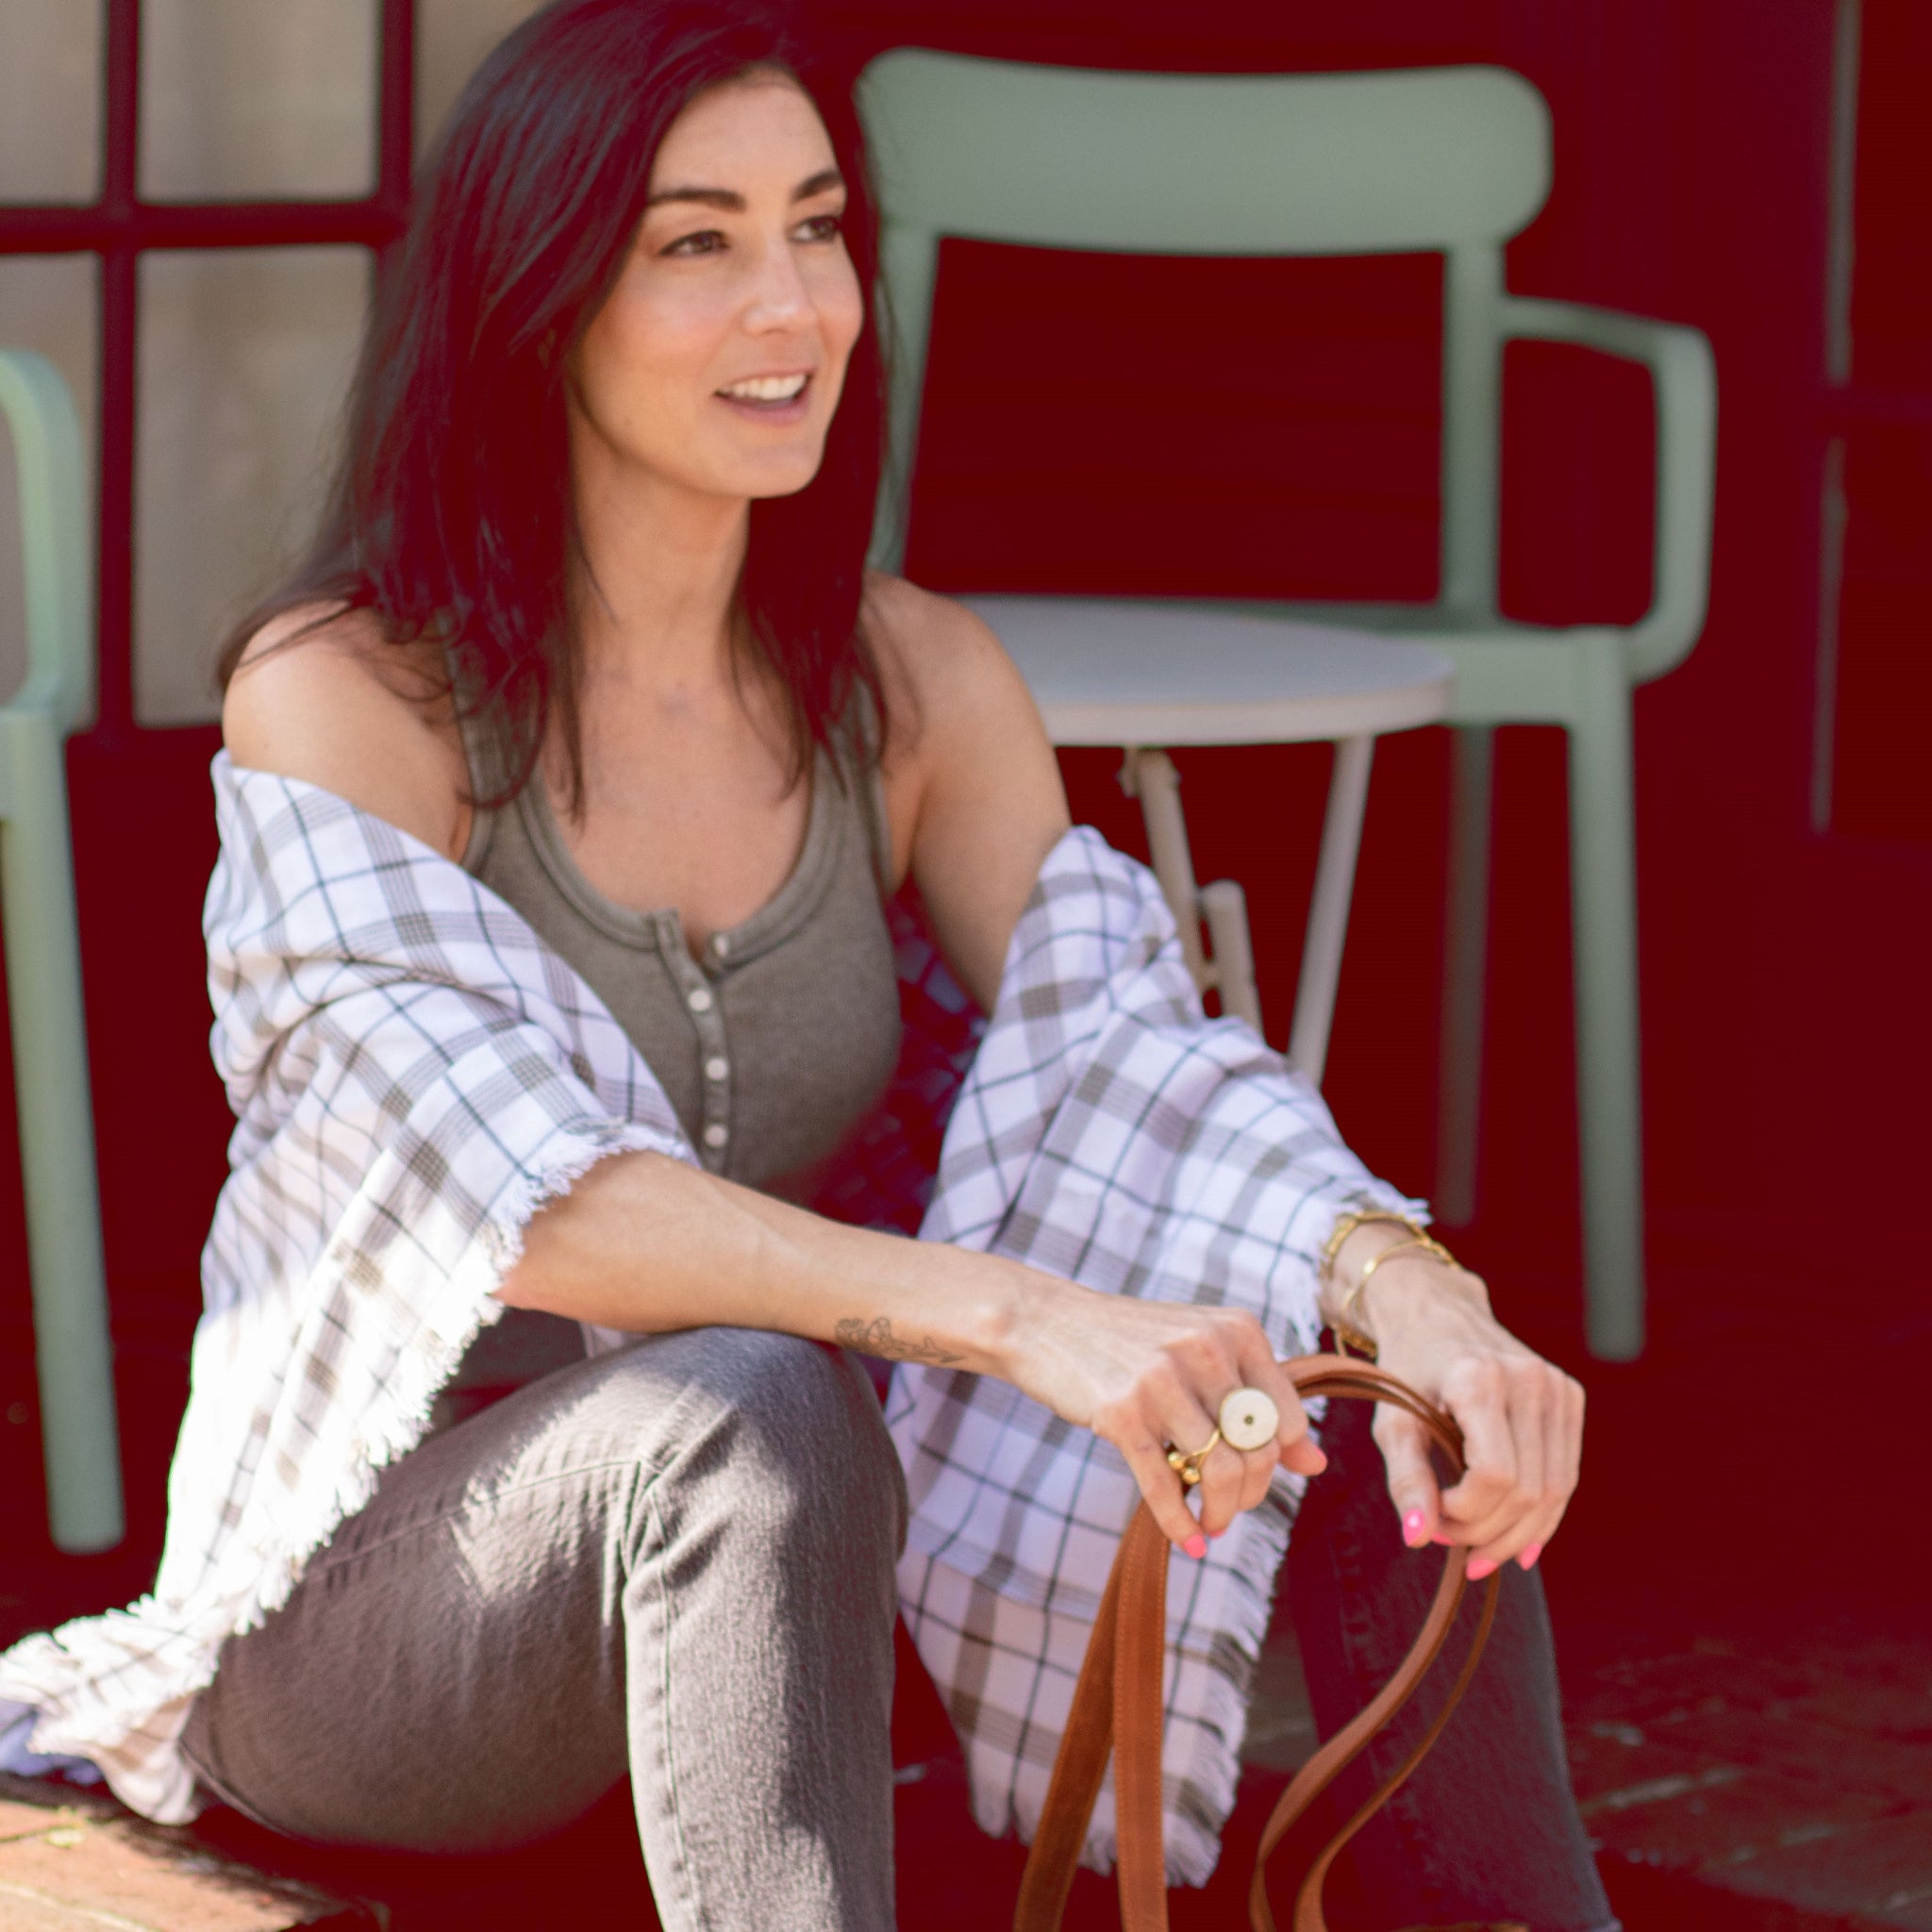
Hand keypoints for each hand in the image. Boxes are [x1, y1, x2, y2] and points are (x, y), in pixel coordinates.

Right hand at [1003, 1273, 1327, 1555]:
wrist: (1046, 1322)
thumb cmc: (1132, 1343)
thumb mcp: (1203, 1354)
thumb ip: (1260, 1400)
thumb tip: (1318, 1464)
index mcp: (1237, 1330)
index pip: (1288, 1420)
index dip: (1277, 1462)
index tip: (1254, 1476)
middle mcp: (1206, 1349)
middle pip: (1259, 1450)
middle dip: (1250, 1494)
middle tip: (1228, 1509)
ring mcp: (1162, 1380)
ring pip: (1221, 1471)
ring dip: (1221, 1513)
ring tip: (1211, 1524)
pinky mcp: (1121, 1413)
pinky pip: (1164, 1486)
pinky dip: (1180, 1525)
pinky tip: (1187, 1542)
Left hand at [1358, 1254, 1583, 1575]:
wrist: (1436, 1310)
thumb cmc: (1407, 1368)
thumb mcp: (1392, 1421)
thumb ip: (1406, 1478)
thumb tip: (1418, 1539)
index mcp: (1479, 1379)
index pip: (1494, 1475)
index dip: (1465, 1512)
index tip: (1433, 1515)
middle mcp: (1529, 1380)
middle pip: (1527, 1490)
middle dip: (1488, 1532)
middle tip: (1450, 1539)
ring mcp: (1557, 1387)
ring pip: (1555, 1491)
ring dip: (1517, 1534)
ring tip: (1478, 1549)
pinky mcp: (1570, 1397)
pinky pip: (1565, 1475)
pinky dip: (1541, 1515)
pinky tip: (1516, 1539)